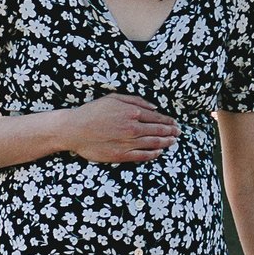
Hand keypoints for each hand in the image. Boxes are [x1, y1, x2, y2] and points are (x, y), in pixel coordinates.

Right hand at [62, 96, 179, 164]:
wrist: (75, 129)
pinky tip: (159, 152)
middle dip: (171, 131)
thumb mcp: (114, 98)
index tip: (175, 123)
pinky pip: (141, 156)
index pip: (156, 118)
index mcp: (132, 113)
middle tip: (179, 132)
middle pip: (158, 131)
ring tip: (174, 142)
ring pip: (153, 143)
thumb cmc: (93, 111)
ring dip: (166, 142)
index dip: (168, 121)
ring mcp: (127, 143)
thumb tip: (154, 106)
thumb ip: (136, 101)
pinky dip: (153, 154)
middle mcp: (132, 128)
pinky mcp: (120, 155)